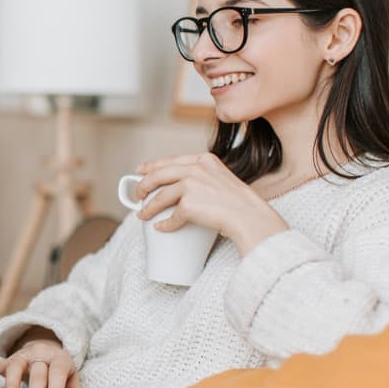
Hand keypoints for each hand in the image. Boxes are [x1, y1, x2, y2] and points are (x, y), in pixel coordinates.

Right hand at [0, 339, 83, 387]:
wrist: (45, 347)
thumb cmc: (58, 366)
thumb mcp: (70, 375)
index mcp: (57, 358)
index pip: (57, 374)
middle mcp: (38, 355)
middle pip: (36, 375)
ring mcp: (22, 356)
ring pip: (15, 367)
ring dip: (12, 385)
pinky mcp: (8, 360)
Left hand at [134, 152, 288, 255]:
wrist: (250, 216)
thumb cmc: (240, 203)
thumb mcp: (222, 179)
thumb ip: (204, 177)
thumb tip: (181, 189)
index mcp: (204, 160)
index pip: (171, 160)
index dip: (152, 165)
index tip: (140, 170)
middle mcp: (196, 169)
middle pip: (159, 174)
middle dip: (143, 185)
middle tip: (137, 194)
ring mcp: (191, 185)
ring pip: (160, 196)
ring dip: (148, 207)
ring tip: (142, 215)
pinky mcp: (189, 204)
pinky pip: (171, 216)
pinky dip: (165, 224)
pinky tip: (161, 227)